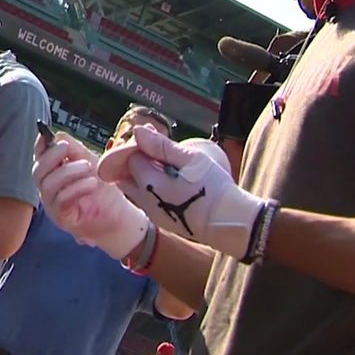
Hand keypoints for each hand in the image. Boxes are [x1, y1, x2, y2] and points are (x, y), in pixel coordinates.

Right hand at [32, 132, 149, 259]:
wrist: (117, 216)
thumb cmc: (103, 190)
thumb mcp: (90, 163)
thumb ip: (74, 150)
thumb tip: (58, 136)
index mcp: (53, 175)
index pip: (39, 159)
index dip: (40, 147)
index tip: (46, 136)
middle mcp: (48, 190)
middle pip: (38, 172)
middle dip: (51, 157)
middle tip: (66, 148)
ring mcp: (53, 206)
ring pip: (48, 185)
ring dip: (68, 171)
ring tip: (88, 166)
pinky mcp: (62, 219)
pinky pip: (62, 200)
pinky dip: (76, 188)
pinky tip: (92, 183)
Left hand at [98, 126, 265, 259]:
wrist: (227, 222)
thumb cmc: (212, 187)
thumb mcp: (191, 159)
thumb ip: (161, 146)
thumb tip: (138, 131)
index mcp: (148, 182)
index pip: (130, 157)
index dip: (141, 144)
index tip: (156, 136)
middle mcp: (144, 199)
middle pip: (126, 174)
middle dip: (136, 159)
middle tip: (158, 150)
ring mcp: (151, 212)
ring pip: (134, 188)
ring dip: (143, 173)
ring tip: (166, 164)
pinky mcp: (160, 220)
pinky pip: (145, 199)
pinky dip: (150, 186)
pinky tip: (170, 180)